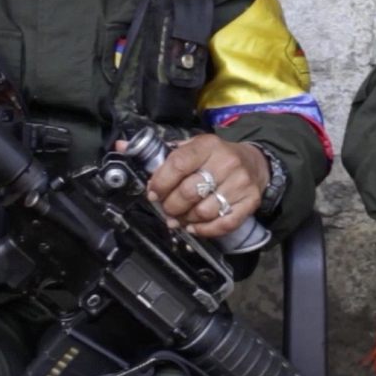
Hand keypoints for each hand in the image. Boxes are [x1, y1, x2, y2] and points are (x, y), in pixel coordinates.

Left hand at [134, 135, 268, 237]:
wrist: (255, 163)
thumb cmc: (215, 157)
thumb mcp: (191, 147)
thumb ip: (160, 152)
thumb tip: (121, 147)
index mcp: (208, 145)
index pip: (179, 164)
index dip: (161, 182)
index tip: (153, 193)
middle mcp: (226, 162)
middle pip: (189, 192)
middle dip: (171, 206)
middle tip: (166, 209)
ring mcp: (240, 183)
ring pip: (204, 211)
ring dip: (186, 220)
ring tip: (180, 217)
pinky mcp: (250, 202)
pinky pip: (223, 224)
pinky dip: (205, 230)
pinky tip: (194, 227)